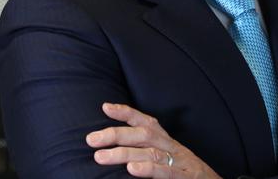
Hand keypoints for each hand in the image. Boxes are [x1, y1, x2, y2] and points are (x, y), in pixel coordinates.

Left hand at [86, 103, 222, 178]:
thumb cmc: (185, 174)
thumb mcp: (166, 159)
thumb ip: (146, 152)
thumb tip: (115, 149)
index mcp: (166, 141)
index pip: (146, 121)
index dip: (126, 113)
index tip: (105, 107)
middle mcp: (172, 147)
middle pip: (143, 134)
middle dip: (116, 134)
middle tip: (91, 139)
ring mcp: (179, 162)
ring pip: (150, 152)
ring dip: (123, 154)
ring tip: (101, 157)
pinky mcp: (186, 177)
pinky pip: (166, 172)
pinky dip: (148, 169)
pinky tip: (132, 169)